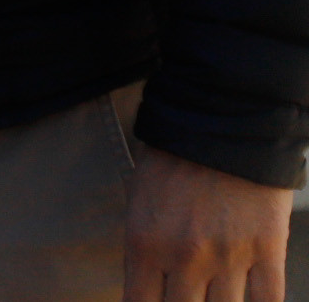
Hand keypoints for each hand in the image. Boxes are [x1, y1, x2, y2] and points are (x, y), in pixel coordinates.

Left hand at [127, 143, 290, 300]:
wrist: (223, 123)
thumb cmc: (174, 158)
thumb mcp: (139, 201)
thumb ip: (145, 246)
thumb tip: (151, 285)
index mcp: (144, 244)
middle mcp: (184, 257)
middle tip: (191, 296)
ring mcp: (229, 256)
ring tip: (216, 295)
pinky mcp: (268, 249)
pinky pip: (268, 301)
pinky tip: (252, 300)